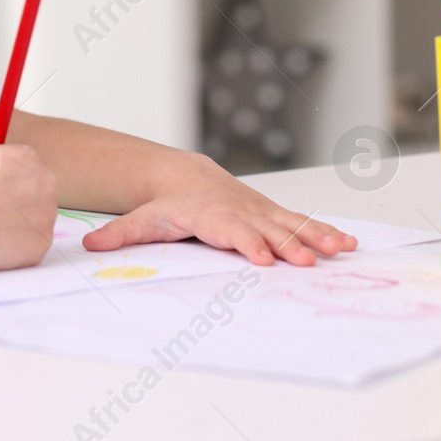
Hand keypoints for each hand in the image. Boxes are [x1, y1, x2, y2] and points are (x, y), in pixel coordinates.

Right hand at [0, 143, 58, 272]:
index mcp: (26, 157)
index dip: (9, 181)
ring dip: (19, 225)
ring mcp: (47, 214)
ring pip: (37, 220)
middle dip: (21, 202)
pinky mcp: (42, 242)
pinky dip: (16, 246)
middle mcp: (44, 182)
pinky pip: (32, 244)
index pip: (27, 167)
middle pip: (38, 193)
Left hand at [81, 153, 357, 265]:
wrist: (185, 178)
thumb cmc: (165, 205)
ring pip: (291, 223)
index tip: (263, 258)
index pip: (230, 230)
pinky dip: (327, 231)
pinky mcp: (273, 214)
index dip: (247, 243)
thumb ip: (119, 235)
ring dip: (316, 236)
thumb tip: (89, 248)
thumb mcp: (141, 219)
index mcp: (209, 215)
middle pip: (267, 229)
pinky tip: (350, 244)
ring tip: (340, 250)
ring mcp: (259, 211)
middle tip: (306, 262)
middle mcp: (239, 211)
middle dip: (288, 245)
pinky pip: (303, 222)